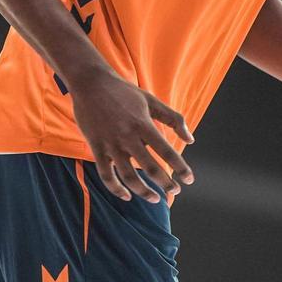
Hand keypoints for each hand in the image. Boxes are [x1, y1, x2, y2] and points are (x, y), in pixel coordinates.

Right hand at [69, 68, 194, 202]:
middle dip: (166, 183)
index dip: (180, 167)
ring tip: (155, 198)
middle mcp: (128, 137)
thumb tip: (191, 139)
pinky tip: (127, 196)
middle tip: (176, 191)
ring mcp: (111, 144)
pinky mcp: (96, 148)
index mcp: (143, 124)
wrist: (91, 83)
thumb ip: (173, 118)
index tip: (189, 179)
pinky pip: (106, 175)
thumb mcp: (151, 100)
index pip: (166, 151)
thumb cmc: (124, 92)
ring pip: (129, 177)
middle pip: (150, 167)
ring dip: (144, 191)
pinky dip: (116, 189)